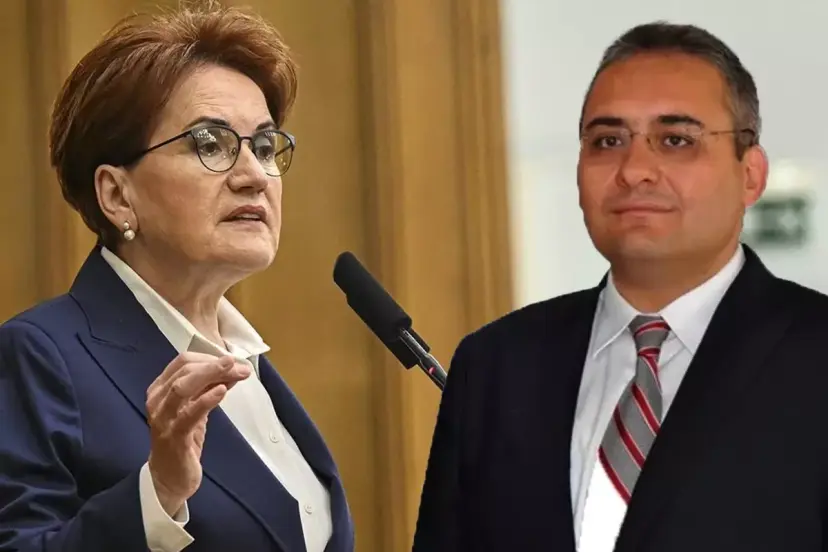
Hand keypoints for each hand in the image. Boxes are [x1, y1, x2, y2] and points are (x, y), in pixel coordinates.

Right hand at [145, 352, 250, 515]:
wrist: (169, 477)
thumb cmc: (182, 439)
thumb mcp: (196, 408)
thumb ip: (210, 388)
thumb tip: (233, 369)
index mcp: (160, 389)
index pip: (183, 362)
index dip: (210, 357)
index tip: (233, 361)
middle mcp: (157, 400)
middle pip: (185, 370)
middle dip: (216, 365)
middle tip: (241, 367)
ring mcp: (163, 419)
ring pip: (183, 387)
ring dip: (212, 375)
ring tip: (235, 371)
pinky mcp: (174, 437)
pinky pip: (189, 413)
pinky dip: (206, 399)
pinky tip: (222, 391)